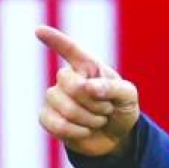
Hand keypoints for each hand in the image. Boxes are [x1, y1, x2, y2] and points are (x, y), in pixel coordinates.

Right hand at [36, 24, 139, 157]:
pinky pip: (56, 124)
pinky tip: (85, 131)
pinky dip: (75, 131)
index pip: (70, 49)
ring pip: (64, 107)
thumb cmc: (121, 109)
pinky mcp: (49, 117)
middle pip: (69, 84)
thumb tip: (88, 87)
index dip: (55, 40)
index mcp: (87, 66)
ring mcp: (56, 97)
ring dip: (89, 119)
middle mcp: (68, 78)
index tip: (39, 31)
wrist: (116, 136)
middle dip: (94, 102)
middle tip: (107, 109)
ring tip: (99, 120)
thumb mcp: (128, 96)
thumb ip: (113, 87)